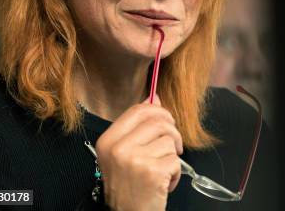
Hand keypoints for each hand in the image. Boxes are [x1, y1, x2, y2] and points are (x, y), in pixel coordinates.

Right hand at [95, 94, 182, 210]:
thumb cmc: (129, 185)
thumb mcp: (124, 154)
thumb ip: (138, 126)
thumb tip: (154, 99)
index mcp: (108, 140)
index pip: (138, 110)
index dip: (158, 111)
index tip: (166, 122)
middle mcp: (118, 149)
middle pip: (158, 122)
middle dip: (172, 132)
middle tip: (174, 146)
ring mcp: (135, 160)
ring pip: (169, 141)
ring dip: (172, 157)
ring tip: (162, 170)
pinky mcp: (153, 172)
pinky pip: (176, 160)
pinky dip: (176, 172)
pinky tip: (164, 182)